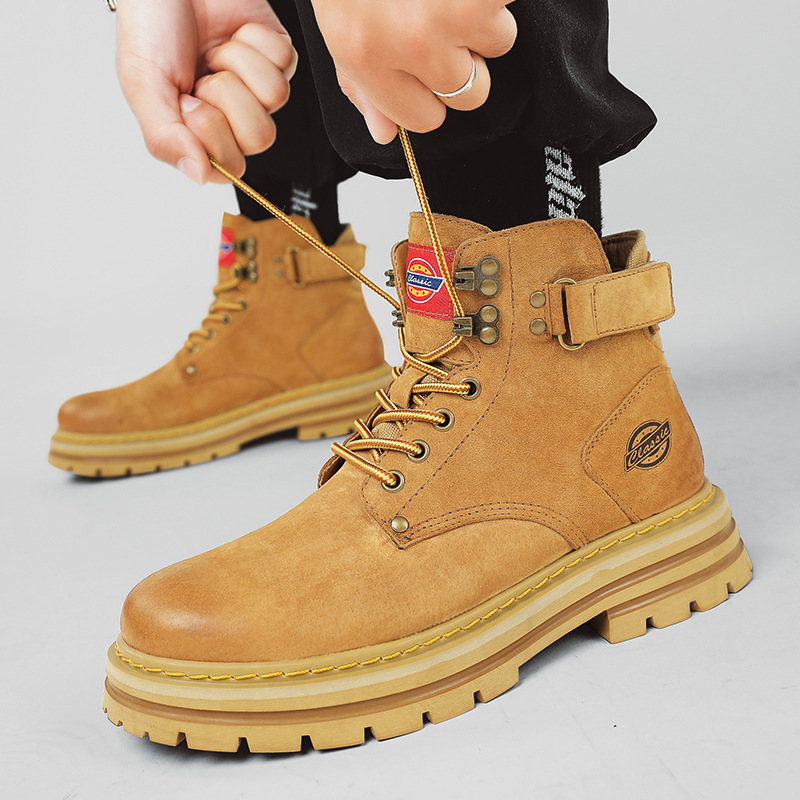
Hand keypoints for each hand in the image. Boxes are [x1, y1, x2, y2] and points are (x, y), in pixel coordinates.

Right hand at [116, 0, 296, 183]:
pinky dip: (254, 41)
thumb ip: (165, 138)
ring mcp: (259, 90)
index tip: (185, 102)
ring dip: (238, 65)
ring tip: (214, 52)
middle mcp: (235, 119)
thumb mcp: (143, 85)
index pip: (230, 166)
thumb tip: (199, 176)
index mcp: (202, 136)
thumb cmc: (151, 27)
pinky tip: (233, 34)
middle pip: (260, 138)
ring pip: (275, 99)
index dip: (210, 132)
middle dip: (226, 97)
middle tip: (202, 75)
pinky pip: (284, 63)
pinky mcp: (279, 58)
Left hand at [310, 0, 516, 142]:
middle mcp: (412, 41)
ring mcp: (455, 9)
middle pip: (470, 94)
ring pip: (499, 44)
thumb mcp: (339, 20)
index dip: (430, 94)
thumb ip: (361, 82)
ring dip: (485, 13)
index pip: (425, 121)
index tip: (428, 68)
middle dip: (464, 59)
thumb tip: (384, 133)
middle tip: (445, 16)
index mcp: (367, 56)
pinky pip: (511, 4)